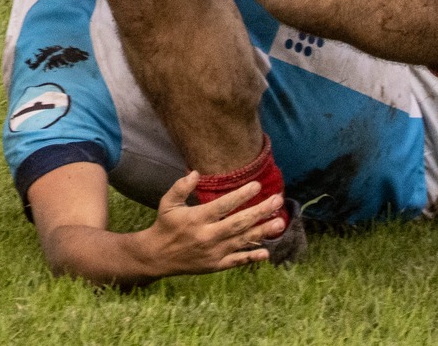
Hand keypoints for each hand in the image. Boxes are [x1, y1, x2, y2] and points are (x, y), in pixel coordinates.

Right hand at [136, 171, 286, 276]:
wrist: (158, 256)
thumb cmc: (165, 224)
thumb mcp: (168, 202)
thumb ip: (181, 187)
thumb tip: (195, 172)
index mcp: (196, 219)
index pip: (223, 206)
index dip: (241, 196)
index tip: (257, 185)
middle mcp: (208, 236)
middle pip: (238, 223)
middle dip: (260, 212)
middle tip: (277, 201)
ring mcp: (213, 252)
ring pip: (242, 241)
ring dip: (262, 232)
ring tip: (280, 223)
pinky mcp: (216, 265)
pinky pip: (236, 261)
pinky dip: (251, 257)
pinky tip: (266, 253)